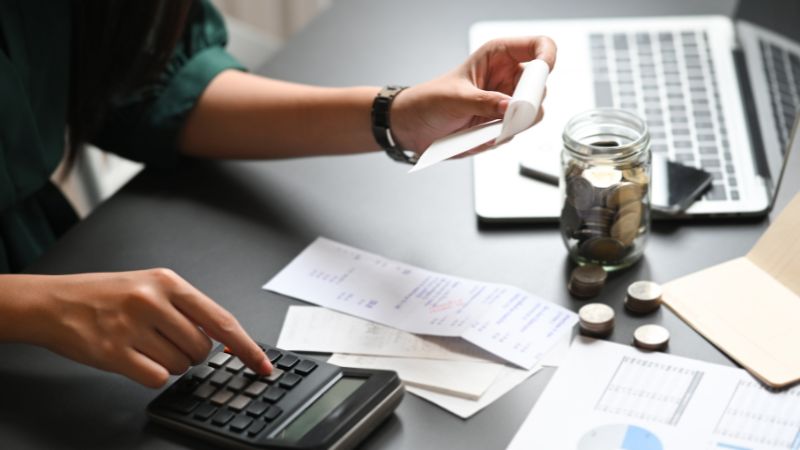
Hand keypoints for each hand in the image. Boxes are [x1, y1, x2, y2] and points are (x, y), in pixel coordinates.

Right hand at [27, 269, 271, 387]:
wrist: (53, 302)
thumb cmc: (105, 295)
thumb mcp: (150, 285)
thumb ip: (187, 308)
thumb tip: (224, 338)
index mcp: (169, 282)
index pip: (222, 320)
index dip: (247, 347)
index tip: (263, 365)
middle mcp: (153, 300)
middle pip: (202, 348)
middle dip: (190, 353)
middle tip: (163, 339)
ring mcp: (133, 326)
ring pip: (180, 366)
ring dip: (168, 364)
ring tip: (143, 343)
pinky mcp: (114, 352)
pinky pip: (156, 378)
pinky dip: (150, 374)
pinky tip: (132, 357)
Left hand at [391, 36, 555, 154]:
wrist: (413, 127)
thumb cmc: (429, 101)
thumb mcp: (456, 99)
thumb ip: (486, 103)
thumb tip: (512, 107)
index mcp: (498, 56)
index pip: (539, 46)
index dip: (547, 58)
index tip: (542, 76)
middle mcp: (508, 77)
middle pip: (541, 86)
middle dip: (528, 102)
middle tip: (508, 113)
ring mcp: (508, 102)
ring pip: (532, 113)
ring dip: (511, 124)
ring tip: (483, 126)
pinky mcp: (503, 124)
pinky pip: (516, 132)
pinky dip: (500, 137)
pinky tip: (478, 135)